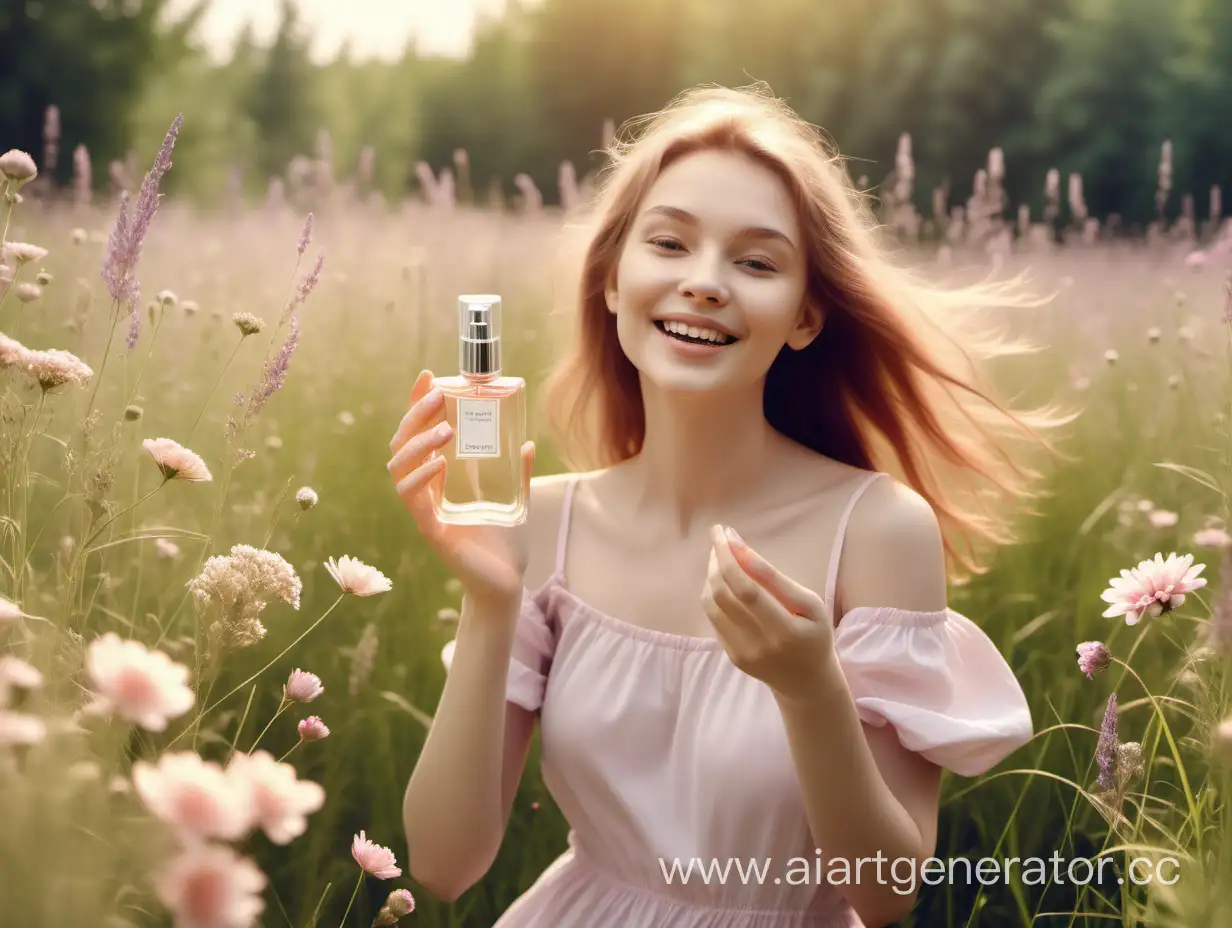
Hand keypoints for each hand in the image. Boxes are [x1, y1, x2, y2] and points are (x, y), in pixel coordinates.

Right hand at [387, 369, 534, 609]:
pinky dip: (422, 480)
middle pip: (402, 445)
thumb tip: (527, 443)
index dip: (417, 405)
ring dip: (418, 445)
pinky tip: (438, 465)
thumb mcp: (514, 499)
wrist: (507, 584)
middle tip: (437, 396)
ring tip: (445, 429)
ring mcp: (424, 511)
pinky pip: (414, 502)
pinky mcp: (431, 532)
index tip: (427, 376)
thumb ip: (516, 473)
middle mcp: (425, 492)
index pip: (418, 435)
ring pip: (400, 471)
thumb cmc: (503, 543)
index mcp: (439, 479)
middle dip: (415, 416)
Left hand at [701, 524, 835, 701]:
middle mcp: (759, 644)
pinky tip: (722, 580)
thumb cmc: (814, 635)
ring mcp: (741, 653)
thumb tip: (740, 551)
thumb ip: (776, 580)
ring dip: (711, 574)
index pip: (748, 589)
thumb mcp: (810, 605)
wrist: (807, 682)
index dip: (732, 557)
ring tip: (720, 556)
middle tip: (720, 538)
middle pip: (723, 595)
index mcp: (786, 631)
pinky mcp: (731, 656)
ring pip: (712, 605)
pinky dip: (713, 593)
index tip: (725, 532)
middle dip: (717, 560)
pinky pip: (713, 617)